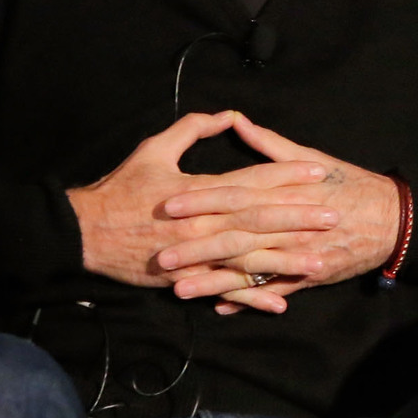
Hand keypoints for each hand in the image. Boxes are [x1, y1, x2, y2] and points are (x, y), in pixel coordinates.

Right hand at [65, 110, 332, 288]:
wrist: (84, 233)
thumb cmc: (120, 189)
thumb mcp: (153, 149)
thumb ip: (191, 129)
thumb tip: (226, 115)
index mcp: (198, 191)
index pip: (251, 180)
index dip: (286, 175)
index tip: (317, 172)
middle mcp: (202, 224)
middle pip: (260, 219)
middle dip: (299, 217)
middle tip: (334, 214)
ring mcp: (196, 255)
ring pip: (249, 259)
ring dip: (287, 261)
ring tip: (320, 260)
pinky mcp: (186, 279)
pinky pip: (225, 290)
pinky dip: (252, 298)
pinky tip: (281, 302)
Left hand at [153, 114, 401, 313]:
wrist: (394, 219)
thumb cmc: (351, 185)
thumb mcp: (313, 159)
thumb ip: (270, 146)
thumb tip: (237, 121)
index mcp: (286, 193)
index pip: (235, 196)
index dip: (200, 200)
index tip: (169, 205)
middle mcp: (290, 226)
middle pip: (236, 237)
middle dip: (197, 248)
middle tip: (161, 256)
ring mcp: (299, 255)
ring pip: (251, 270)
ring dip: (214, 282)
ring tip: (180, 290)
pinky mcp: (310, 276)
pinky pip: (275, 290)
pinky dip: (250, 300)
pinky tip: (220, 307)